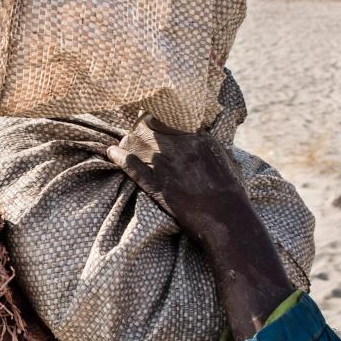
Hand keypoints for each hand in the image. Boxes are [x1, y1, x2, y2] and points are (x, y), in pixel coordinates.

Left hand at [106, 116, 293, 340]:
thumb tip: (202, 141)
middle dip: (141, 133)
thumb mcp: (226, 163)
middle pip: (150, 127)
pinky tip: (110, 152)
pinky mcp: (156, 182)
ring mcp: (168, 164)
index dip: (157, 124)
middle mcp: (182, 146)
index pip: (170, 120)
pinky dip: (118, 157)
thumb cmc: (230, 197)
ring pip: (137, 142)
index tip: (151, 127)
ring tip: (123, 148)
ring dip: (130, 145)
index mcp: (200, 139)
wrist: (226, 220)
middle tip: (136, 139)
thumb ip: (210, 149)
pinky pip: (131, 164)